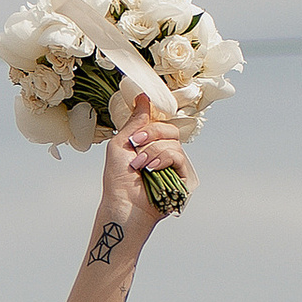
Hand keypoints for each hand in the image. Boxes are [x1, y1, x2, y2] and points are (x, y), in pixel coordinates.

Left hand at [96, 91, 193, 236]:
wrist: (122, 205)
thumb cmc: (117, 180)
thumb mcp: (121, 144)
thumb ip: (135, 121)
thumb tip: (143, 96)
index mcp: (152, 146)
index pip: (161, 124)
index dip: (152, 122)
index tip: (138, 126)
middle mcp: (166, 155)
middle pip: (169, 129)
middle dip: (151, 133)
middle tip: (135, 145)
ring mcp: (176, 167)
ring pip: (173, 143)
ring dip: (152, 151)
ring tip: (139, 165)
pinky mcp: (184, 179)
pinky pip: (179, 156)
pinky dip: (163, 159)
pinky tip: (150, 170)